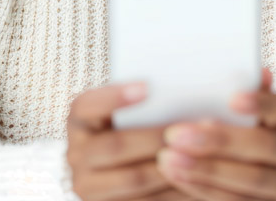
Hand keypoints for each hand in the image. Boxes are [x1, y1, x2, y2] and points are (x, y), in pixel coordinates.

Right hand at [66, 80, 194, 199]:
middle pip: (116, 146)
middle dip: (155, 138)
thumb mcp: (122, 117)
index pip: (88, 105)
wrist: (114, 175)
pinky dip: (172, 192)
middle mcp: (75, 154)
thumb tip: (170, 89)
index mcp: (78, 121)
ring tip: (200, 157)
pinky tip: (195, 182)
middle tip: (190, 131)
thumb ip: (139, 105)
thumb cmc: (129, 133)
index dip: (115, 96)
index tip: (148, 86)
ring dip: (170, 168)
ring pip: (133, 178)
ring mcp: (86, 185)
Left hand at [155, 67, 275, 199]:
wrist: (273, 172)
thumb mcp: (252, 107)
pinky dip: (203, 188)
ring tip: (167, 158)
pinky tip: (176, 176)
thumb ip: (245, 90)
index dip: (261, 103)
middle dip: (219, 141)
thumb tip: (251, 69)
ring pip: (251, 180)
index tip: (231, 98)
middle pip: (265, 146)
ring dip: (205, 169)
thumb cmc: (249, 126)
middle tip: (175, 134)